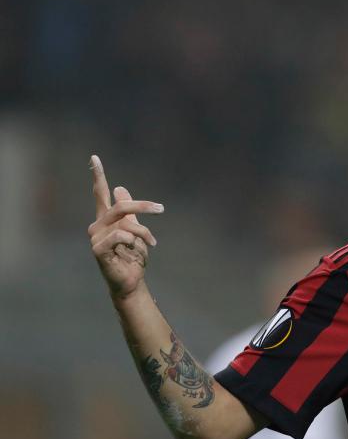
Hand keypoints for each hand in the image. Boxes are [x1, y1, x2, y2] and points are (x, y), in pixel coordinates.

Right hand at [87, 155, 164, 298]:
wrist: (131, 280)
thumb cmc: (133, 257)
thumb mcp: (135, 229)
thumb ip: (129, 211)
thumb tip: (120, 188)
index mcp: (106, 219)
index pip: (100, 193)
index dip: (98, 175)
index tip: (94, 157)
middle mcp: (97, 225)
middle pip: (121, 205)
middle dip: (143, 206)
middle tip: (161, 208)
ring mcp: (95, 237)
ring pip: (127, 222)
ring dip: (144, 233)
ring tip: (151, 243)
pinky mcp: (98, 248)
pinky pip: (122, 235)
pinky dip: (135, 242)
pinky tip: (133, 253)